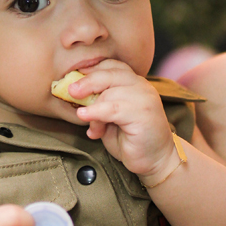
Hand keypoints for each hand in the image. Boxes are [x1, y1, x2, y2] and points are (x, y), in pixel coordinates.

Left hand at [68, 59, 178, 177]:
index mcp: (133, 82)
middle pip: (109, 74)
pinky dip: (95, 113)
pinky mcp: (144, 114)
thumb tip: (72, 93)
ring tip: (90, 124)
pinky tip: (84, 116)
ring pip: (109, 93)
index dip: (90, 70)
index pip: (111, 66)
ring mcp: (145, 99)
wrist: (155, 160)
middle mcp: (141, 86)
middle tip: (70, 91)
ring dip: (93, 108)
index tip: (71, 77)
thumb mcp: (107, 116)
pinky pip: (113, 109)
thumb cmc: (129, 138)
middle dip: (86, 82)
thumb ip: (95, 102)